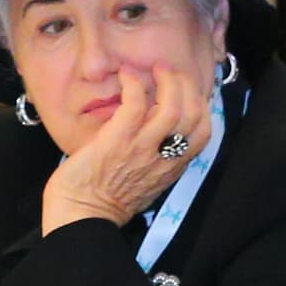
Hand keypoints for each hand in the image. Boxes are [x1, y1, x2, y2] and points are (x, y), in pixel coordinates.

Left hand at [41, 63, 205, 234]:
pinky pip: (135, 103)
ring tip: (156, 69)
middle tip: (171, 72)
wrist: (81, 215)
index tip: (187, 91)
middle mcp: (164, 157)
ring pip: (172, 106)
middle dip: (188, 86)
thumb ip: (157, 160)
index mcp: (172, 168)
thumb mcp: (146, 184)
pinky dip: (134, 83)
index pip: (204, 132)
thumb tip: (155, 134)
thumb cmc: (105, 202)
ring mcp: (143, 147)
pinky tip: (126, 75)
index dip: (200, 105)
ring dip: (168, 81)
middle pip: (194, 114)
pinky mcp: (119, 139)